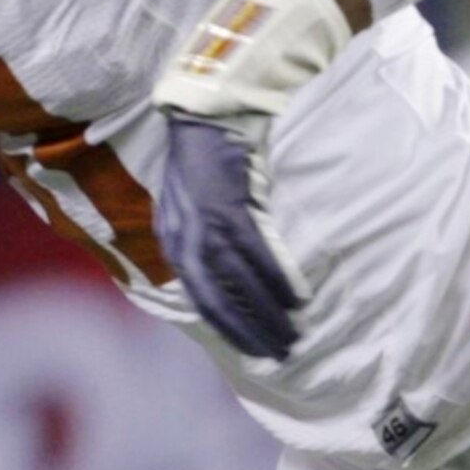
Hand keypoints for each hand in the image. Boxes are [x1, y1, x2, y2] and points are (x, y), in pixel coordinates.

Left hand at [154, 113, 303, 359]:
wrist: (201, 118)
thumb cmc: (198, 162)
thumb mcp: (185, 209)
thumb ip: (197, 243)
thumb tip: (220, 278)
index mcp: (174, 244)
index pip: (201, 300)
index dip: (228, 327)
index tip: (252, 348)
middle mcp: (185, 241)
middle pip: (218, 300)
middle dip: (249, 330)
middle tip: (278, 351)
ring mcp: (206, 226)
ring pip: (238, 283)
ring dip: (267, 311)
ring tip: (291, 331)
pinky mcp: (228, 209)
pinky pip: (256, 253)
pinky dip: (276, 277)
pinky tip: (295, 297)